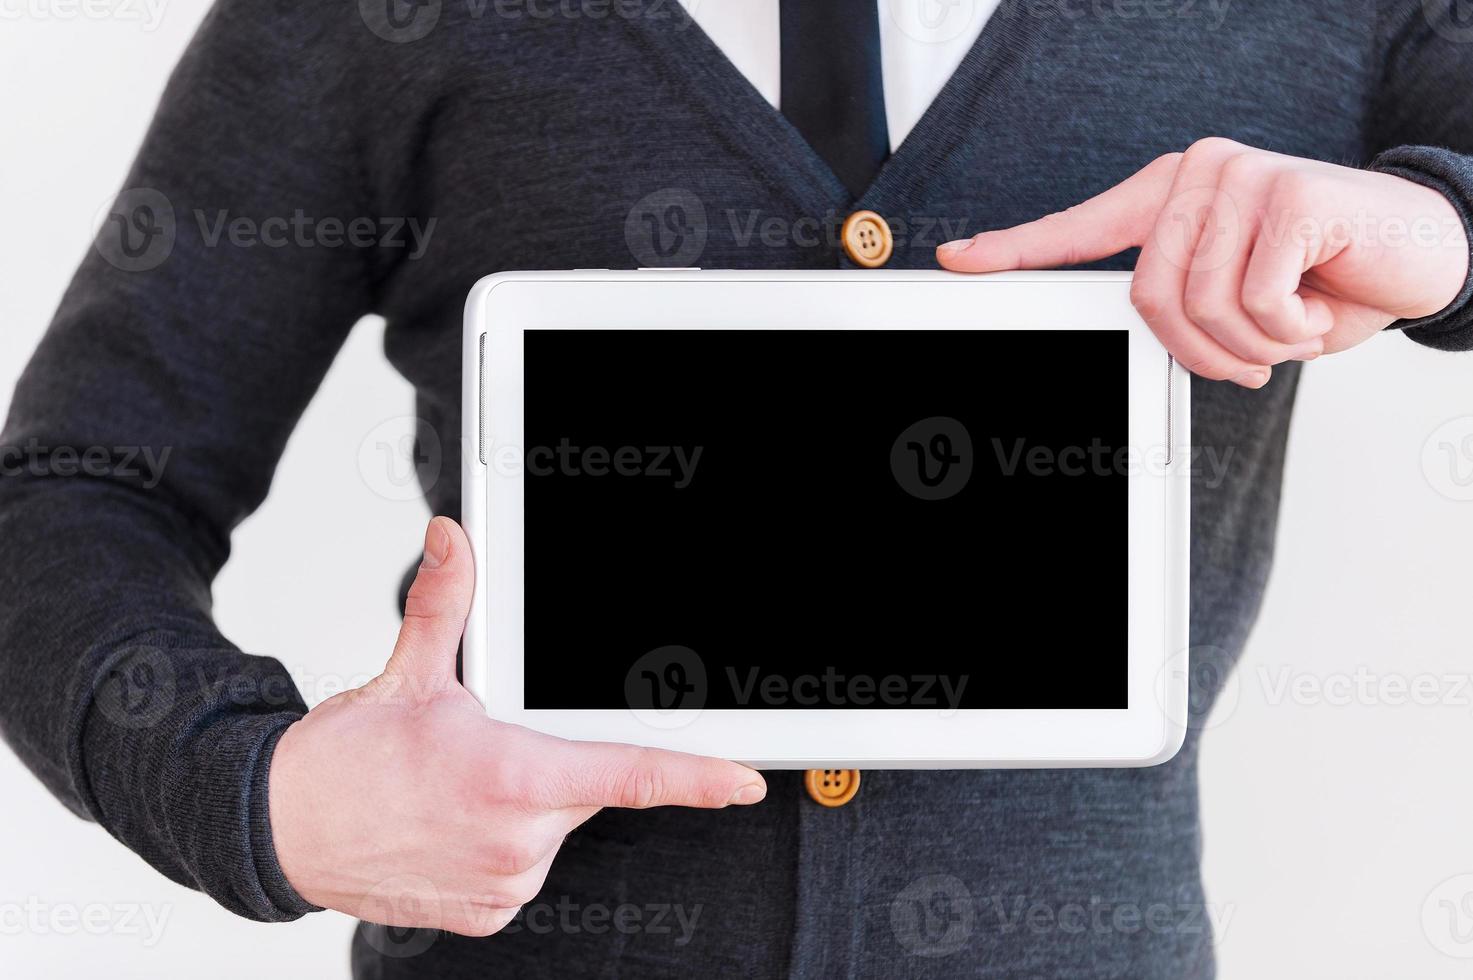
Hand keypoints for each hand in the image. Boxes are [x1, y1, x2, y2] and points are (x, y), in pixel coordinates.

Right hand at [267, 517, 764, 936]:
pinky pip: (523, 867)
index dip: (697, 778)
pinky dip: (503, 842)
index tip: (743, 781)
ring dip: (527, 803)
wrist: (280, 833)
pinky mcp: (487, 911)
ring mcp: (504, 882)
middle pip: (581, 787)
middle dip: (554, 759)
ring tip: (460, 786)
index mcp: (511, 777)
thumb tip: (454, 539)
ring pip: (553, 827)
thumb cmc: (345, 763)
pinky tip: (455, 825)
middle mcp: (517, 840)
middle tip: (489, 746)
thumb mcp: (407, 675)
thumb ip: (445, 604)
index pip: (628, 775)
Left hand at [937, 138, 1469, 386]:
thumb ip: (1182, 305)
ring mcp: (1239, 176)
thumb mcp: (1237, 299)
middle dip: (1201, 348)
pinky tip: (1320, 303)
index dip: (1015, 249)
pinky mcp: (1285, 194)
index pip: (1080, 227)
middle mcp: (1196, 176)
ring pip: (1201, 304)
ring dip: (1253, 343)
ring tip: (1294, 322)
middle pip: (1147, 295)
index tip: (958, 261)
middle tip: (1251, 355)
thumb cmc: (1324, 279)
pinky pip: (1254, 300)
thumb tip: (1131, 334)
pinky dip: (1292, 329)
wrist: (1419, 253)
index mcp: (1170, 198)